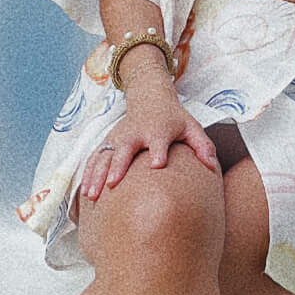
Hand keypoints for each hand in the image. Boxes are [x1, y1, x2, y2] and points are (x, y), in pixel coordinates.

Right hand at [79, 86, 219, 203]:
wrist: (150, 98)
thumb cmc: (174, 119)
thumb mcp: (192, 127)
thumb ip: (203, 146)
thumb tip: (212, 166)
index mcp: (158, 131)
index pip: (158, 142)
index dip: (158, 152)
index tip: (157, 164)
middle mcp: (135, 134)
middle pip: (124, 150)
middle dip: (118, 166)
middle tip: (113, 184)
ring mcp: (118, 138)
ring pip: (104, 157)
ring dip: (96, 175)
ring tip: (91, 196)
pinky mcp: (107, 143)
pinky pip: (94, 159)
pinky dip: (87, 175)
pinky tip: (83, 194)